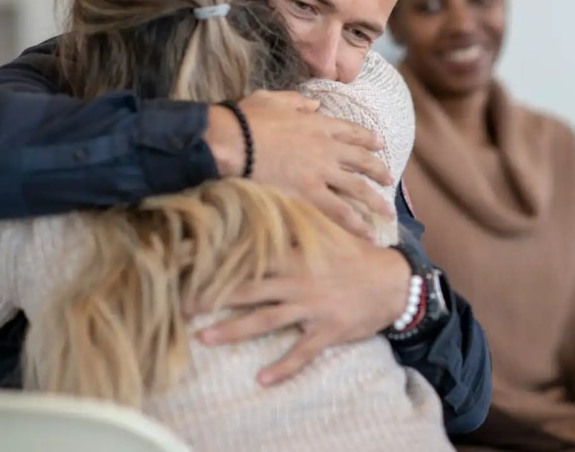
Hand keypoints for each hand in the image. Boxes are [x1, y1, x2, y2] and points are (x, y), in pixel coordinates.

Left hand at [195, 233, 410, 385]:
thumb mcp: (329, 231)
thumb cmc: (357, 255)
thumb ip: (299, 218)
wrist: (393, 281)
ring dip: (235, 331)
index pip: (249, 254)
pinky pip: (302, 352)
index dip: (219, 255)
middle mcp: (298, 282)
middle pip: (249, 289)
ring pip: (267, 320)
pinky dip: (283, 367)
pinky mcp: (327, 331)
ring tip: (205, 339)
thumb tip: (269, 195)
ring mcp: (311, 308)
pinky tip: (262, 380)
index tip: (187, 256)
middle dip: (213, 297)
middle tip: (181, 304)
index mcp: (296, 256)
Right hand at [207, 90, 393, 239]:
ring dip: (377, 201)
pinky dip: (357, 224)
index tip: (380, 144)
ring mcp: (321, 172)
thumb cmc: (247, 119)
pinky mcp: (310, 193)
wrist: (234, 141)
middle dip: (378, 170)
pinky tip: (370, 234)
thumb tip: (314, 103)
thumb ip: (297, 101)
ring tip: (389, 213)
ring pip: (358, 188)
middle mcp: (327, 148)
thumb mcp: (273, 99)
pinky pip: (340, 211)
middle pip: (362, 160)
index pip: (351, 131)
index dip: (367, 138)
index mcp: (318, 124)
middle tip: (389, 178)